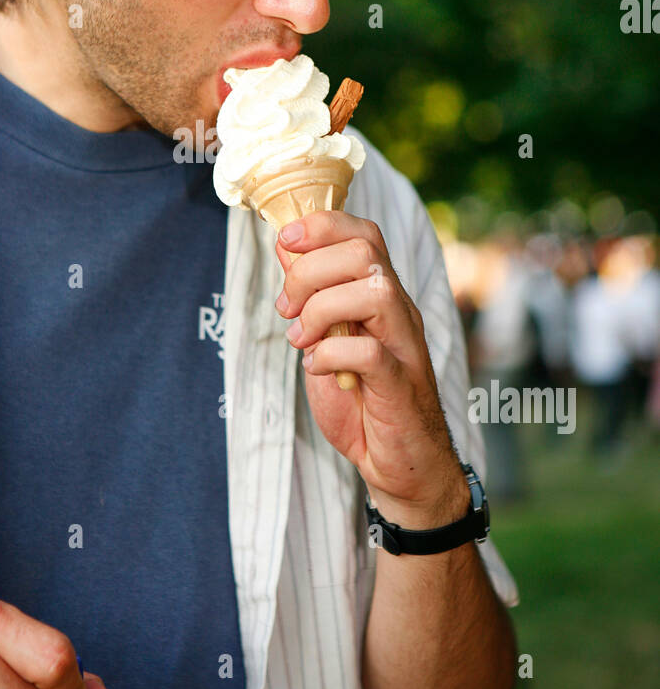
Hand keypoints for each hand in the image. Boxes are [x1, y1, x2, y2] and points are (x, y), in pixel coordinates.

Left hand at [274, 211, 469, 527]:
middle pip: (364, 252)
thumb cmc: (363, 401)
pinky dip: (331, 353)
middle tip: (287, 308)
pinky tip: (317, 367)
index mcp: (381, 295)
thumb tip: (286, 248)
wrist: (400, 464)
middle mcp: (399, 312)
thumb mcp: (326, 340)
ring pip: (375, 291)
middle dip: (310, 270)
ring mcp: (405, 346)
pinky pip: (370, 352)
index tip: (285, 240)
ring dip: (322, 308)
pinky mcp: (401, 385)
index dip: (322, 225)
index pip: (363, 233)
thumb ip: (311, 296)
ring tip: (301, 338)